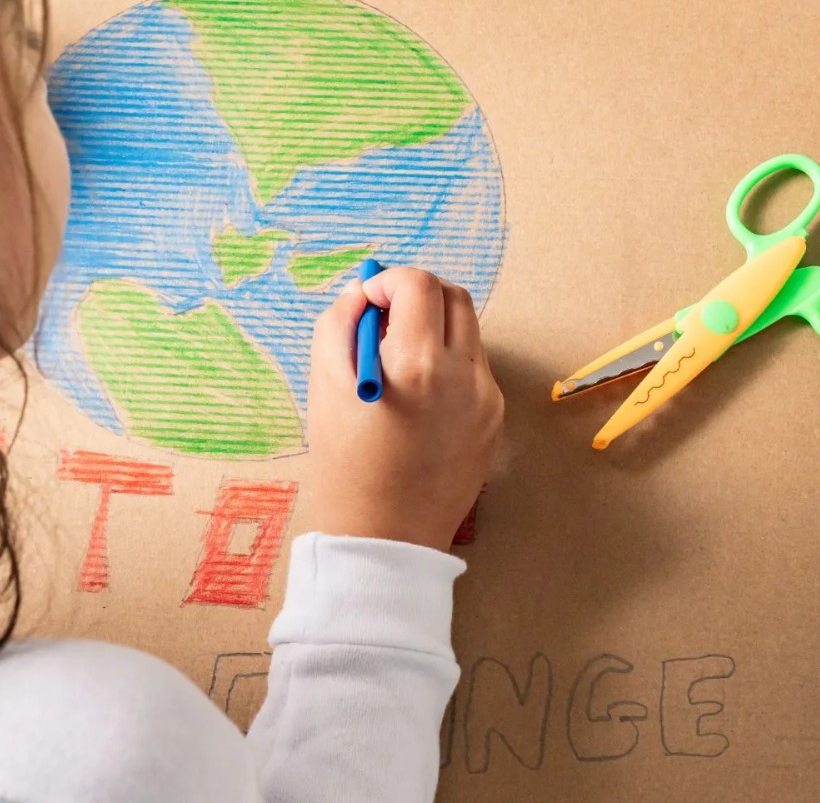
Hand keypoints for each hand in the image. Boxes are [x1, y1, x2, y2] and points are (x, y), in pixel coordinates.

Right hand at [306, 268, 502, 550]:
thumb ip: (339, 326)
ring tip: (397, 365)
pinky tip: (417, 399)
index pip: (417, 284)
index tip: (367, 303)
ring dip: (433, 329)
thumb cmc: (345, 465)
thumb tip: (360, 293)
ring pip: (467, 332)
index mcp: (417, 363)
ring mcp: (486, 398)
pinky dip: (446, 365)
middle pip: (453, 296)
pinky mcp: (494, 420)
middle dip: (416, 295)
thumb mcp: (325, 388)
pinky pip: (473, 370)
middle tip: (384, 320)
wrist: (384, 537)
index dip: (387, 281)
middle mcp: (464, 374)